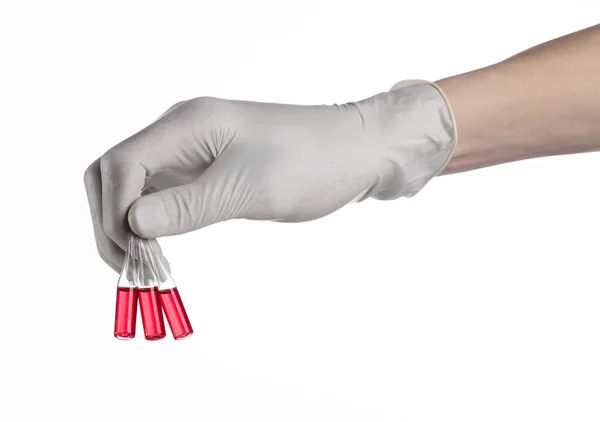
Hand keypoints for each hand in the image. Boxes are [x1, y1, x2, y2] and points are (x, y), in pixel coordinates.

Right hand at [84, 81, 454, 270]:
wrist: (357, 152)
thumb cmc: (314, 162)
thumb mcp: (251, 188)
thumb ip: (188, 205)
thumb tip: (130, 222)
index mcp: (189, 124)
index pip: (121, 164)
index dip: (113, 212)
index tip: (133, 255)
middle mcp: (183, 132)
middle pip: (116, 172)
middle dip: (111, 220)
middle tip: (130, 268)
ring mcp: (194, 149)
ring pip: (136, 185)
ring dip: (129, 224)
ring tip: (144, 267)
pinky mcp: (208, 167)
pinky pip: (164, 193)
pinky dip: (154, 222)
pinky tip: (160, 249)